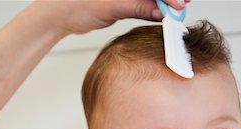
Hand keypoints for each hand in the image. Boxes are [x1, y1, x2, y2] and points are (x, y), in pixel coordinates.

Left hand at [32, 0, 191, 34]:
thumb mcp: (109, 6)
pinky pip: (142, 2)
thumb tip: (159, 10)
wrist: (59, 14)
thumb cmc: (73, 4)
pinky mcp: (122, 0)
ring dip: (163, 3)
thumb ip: (136, 7)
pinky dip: (153, 8)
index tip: (178, 2)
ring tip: (176, 11)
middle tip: (182, 5)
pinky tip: (162, 13)